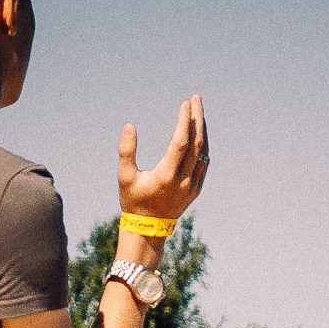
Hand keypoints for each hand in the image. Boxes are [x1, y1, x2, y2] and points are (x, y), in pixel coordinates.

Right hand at [118, 96, 209, 222]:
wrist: (148, 228)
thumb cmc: (133, 200)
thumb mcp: (123, 177)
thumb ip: (126, 151)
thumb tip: (129, 126)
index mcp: (166, 176)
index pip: (181, 142)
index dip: (184, 121)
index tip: (185, 103)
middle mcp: (183, 181)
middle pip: (197, 143)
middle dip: (197, 118)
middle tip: (196, 99)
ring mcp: (193, 185)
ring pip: (203, 152)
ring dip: (202, 129)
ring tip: (198, 111)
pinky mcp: (197, 189)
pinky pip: (204, 161)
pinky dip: (203, 144)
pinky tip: (200, 131)